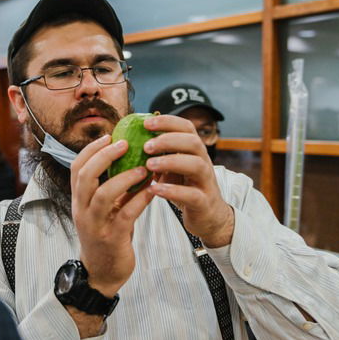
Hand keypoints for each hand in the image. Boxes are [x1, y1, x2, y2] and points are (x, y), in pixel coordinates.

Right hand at [70, 134, 154, 297]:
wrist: (102, 273)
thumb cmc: (106, 235)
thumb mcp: (103, 209)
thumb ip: (110, 187)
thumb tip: (129, 159)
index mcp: (79, 200)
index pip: (77, 168)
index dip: (91, 149)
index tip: (109, 136)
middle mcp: (82, 210)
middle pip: (85, 176)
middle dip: (104, 156)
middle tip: (125, 144)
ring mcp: (95, 225)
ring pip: (104, 195)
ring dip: (125, 178)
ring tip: (143, 168)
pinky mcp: (112, 238)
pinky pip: (125, 215)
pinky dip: (140, 200)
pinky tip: (153, 190)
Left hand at [143, 115, 234, 247]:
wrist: (208, 217)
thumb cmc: (185, 189)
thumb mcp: (172, 170)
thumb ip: (158, 157)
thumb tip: (130, 143)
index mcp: (194, 152)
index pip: (187, 128)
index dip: (168, 122)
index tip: (146, 122)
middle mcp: (203, 163)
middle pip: (193, 142)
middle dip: (169, 140)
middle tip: (146, 146)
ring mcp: (206, 182)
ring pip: (196, 165)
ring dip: (171, 162)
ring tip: (149, 165)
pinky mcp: (203, 203)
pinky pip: (192, 194)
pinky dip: (172, 191)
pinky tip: (155, 189)